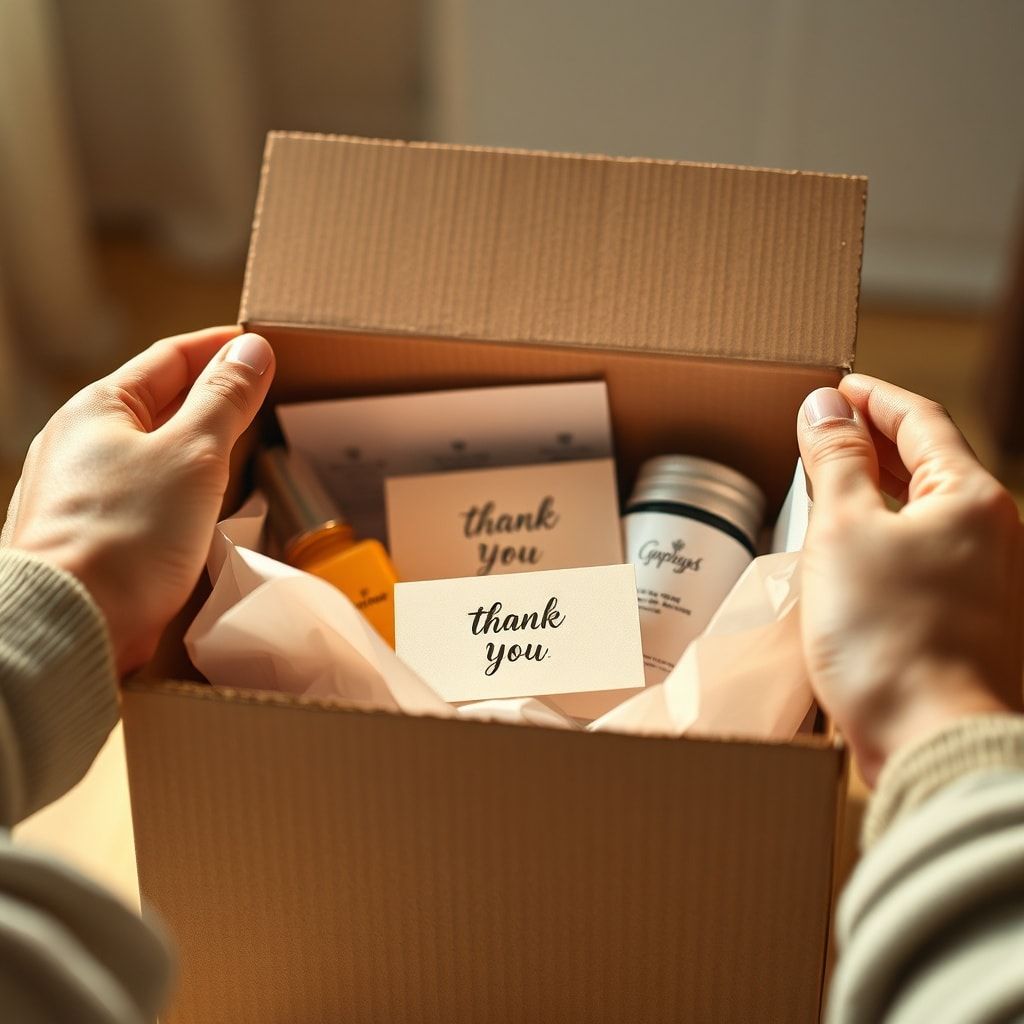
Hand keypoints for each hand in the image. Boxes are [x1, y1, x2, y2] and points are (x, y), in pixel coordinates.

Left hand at [3, 327, 274, 673]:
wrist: (70, 622)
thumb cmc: (126, 535)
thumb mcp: (193, 454)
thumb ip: (225, 400)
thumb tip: (252, 351)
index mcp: (98, 409)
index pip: (169, 358)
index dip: (218, 348)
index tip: (258, 346)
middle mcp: (78, 443)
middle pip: (157, 404)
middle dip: (209, 396)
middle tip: (258, 395)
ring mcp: (76, 492)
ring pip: (149, 453)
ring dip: (194, 446)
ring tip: (238, 449)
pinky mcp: (86, 536)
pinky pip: (141, 496)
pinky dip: (177, 490)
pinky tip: (199, 508)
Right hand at [797, 375, 1022, 783]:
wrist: (932, 739)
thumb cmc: (888, 634)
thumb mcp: (843, 529)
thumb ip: (836, 460)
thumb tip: (826, 405)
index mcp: (972, 498)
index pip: (921, 421)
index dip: (873, 397)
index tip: (836, 386)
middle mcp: (994, 533)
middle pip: (930, 463)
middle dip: (875, 440)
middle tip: (827, 427)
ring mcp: (988, 580)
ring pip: (927, 512)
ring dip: (878, 489)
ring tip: (832, 481)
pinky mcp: (968, 620)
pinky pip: (925, 556)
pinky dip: (886, 538)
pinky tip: (850, 552)